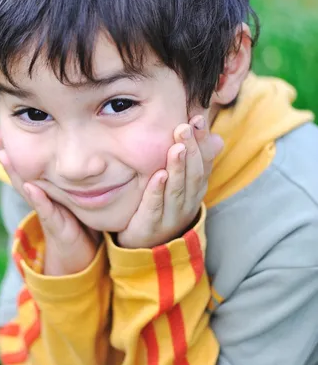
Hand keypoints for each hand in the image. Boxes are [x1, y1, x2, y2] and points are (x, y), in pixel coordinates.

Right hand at [0, 126, 99, 275]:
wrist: (81, 255)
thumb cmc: (79, 221)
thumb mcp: (76, 193)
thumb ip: (75, 174)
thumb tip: (85, 144)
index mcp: (45, 186)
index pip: (29, 161)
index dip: (17, 144)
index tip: (3, 124)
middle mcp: (41, 196)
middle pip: (21, 171)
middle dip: (6, 152)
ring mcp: (46, 210)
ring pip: (27, 188)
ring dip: (14, 172)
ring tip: (3, 153)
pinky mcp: (56, 226)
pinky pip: (46, 211)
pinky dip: (38, 199)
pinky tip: (31, 186)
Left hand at [117, 115, 222, 248]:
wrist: (147, 246)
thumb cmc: (165, 207)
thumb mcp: (182, 184)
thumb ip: (195, 160)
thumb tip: (216, 137)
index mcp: (196, 189)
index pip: (203, 162)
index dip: (201, 141)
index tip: (198, 118)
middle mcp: (187, 201)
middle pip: (192, 174)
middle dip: (190, 149)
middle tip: (184, 126)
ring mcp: (171, 215)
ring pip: (177, 189)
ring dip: (178, 167)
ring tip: (177, 147)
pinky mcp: (151, 225)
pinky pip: (155, 206)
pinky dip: (157, 191)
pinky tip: (158, 175)